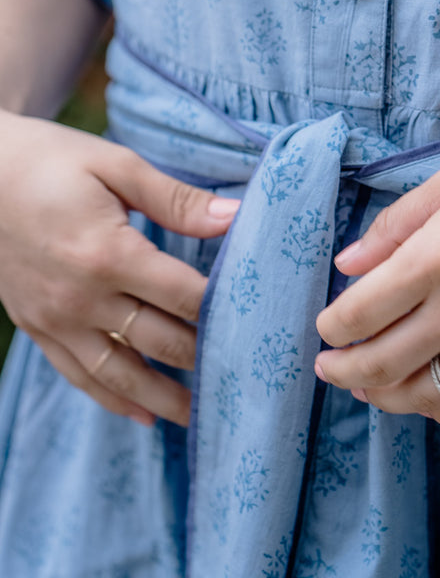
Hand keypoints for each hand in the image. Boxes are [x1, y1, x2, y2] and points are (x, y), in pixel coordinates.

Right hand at [0, 110, 239, 426]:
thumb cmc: (48, 159)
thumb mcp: (114, 165)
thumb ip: (176, 199)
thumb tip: (235, 218)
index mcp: (109, 254)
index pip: (185, 296)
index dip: (226, 311)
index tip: (264, 324)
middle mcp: (82, 298)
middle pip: (161, 342)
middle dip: (207, 361)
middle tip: (252, 380)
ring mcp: (55, 319)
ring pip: (120, 374)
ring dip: (165, 399)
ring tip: (205, 418)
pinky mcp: (36, 327)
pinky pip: (79, 375)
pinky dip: (112, 400)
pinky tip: (142, 415)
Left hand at [315, 139, 439, 427]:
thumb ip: (394, 226)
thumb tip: (346, 265)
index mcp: (437, 256)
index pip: (360, 313)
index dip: (332, 329)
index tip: (326, 329)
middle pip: (382, 364)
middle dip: (343, 372)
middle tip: (329, 368)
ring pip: (425, 395)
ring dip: (386, 397)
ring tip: (370, 388)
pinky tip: (429, 401)